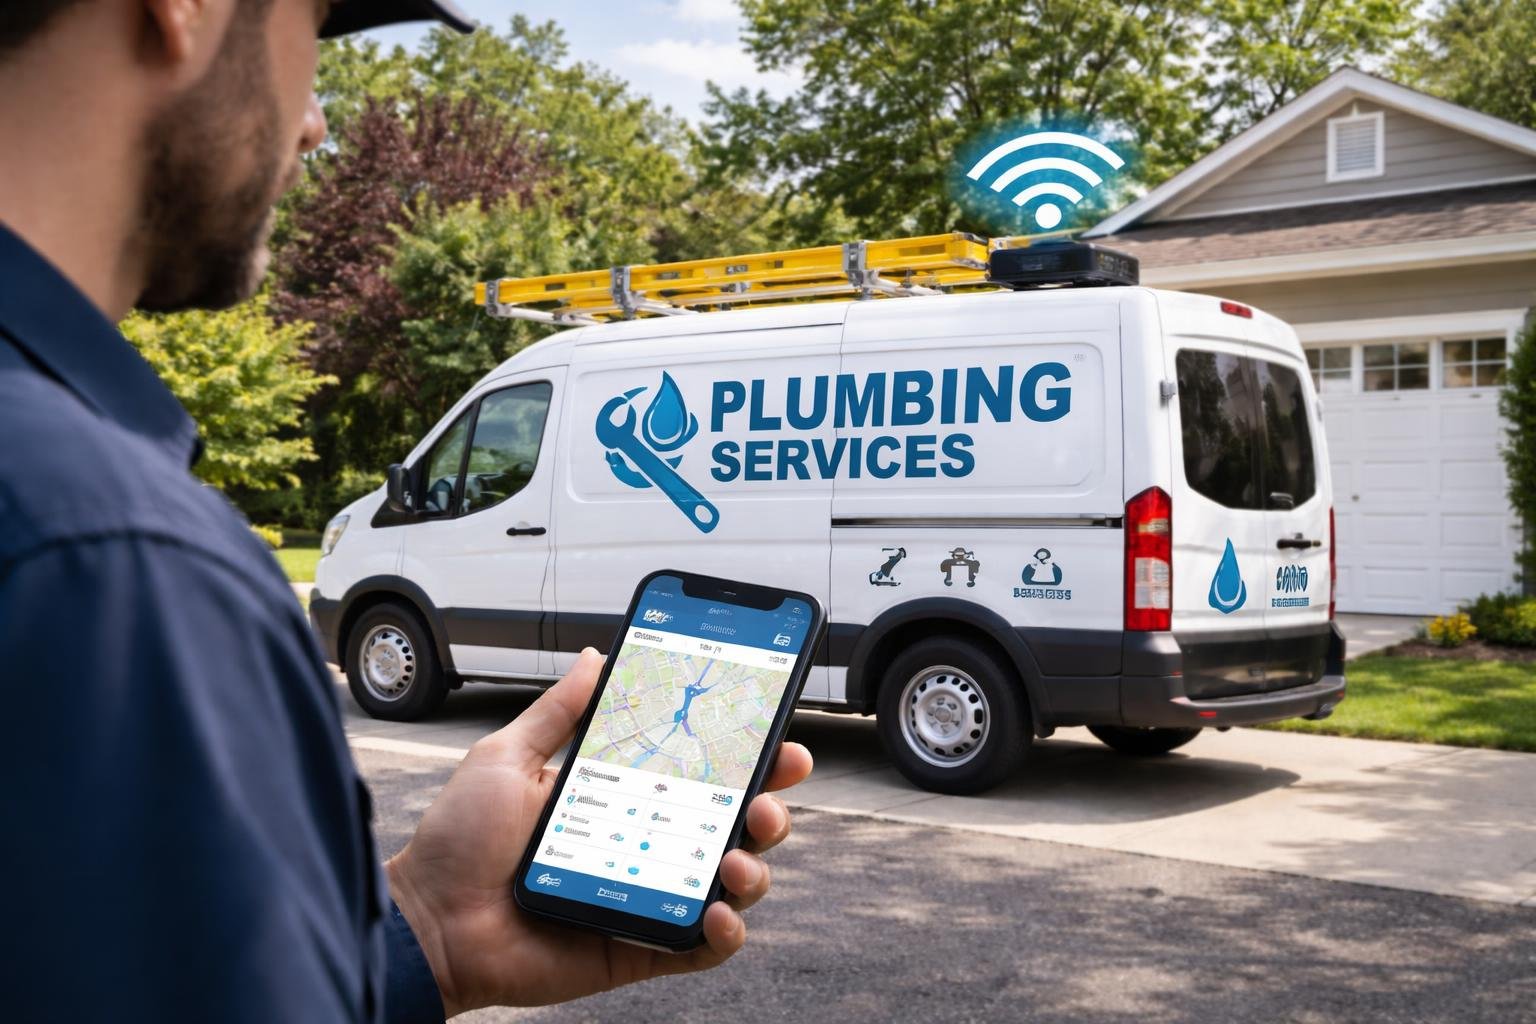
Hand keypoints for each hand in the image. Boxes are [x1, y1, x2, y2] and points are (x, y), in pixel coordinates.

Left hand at [385, 648, 812, 1015]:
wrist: (427, 919)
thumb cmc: (460, 841)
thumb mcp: (508, 756)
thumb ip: (559, 710)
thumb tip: (596, 658)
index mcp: (625, 796)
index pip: (703, 770)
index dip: (748, 753)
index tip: (775, 732)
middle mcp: (647, 844)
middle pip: (734, 824)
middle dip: (769, 806)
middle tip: (768, 794)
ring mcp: (649, 896)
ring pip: (732, 883)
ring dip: (755, 867)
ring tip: (737, 856)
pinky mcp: (641, 947)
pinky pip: (703, 947)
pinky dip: (725, 933)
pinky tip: (716, 910)